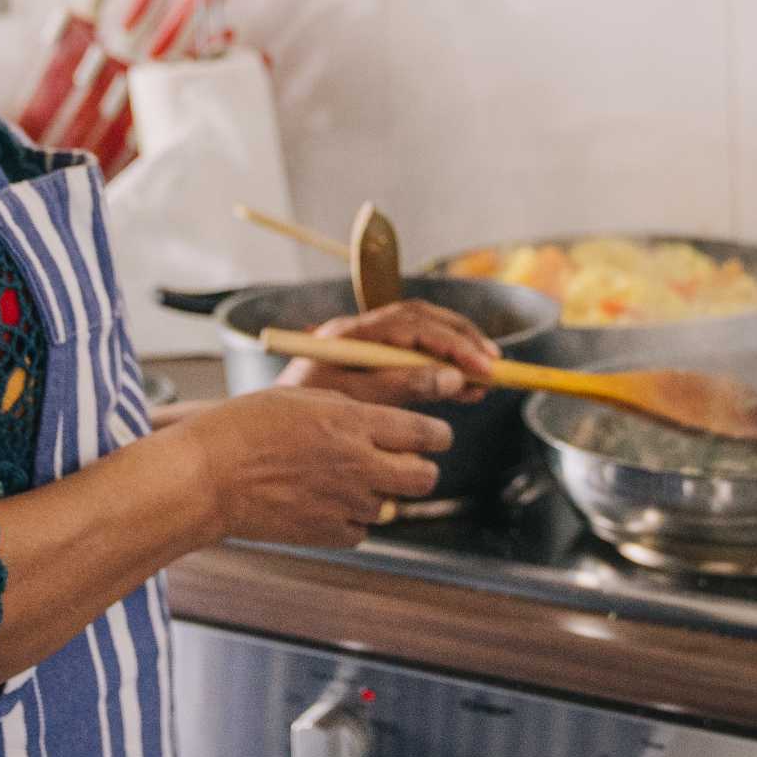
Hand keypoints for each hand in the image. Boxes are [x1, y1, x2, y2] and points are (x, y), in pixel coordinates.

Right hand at [171, 387, 450, 548]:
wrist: (207, 476)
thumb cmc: (244, 428)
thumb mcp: (301, 396)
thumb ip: (350, 411)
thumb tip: (383, 425)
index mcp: (354, 423)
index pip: (425, 434)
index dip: (438, 436)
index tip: (438, 437)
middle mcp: (358, 464)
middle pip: (424, 478)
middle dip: (421, 470)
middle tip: (407, 464)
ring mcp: (345, 503)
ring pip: (391, 506)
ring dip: (378, 495)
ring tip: (341, 481)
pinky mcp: (327, 534)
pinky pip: (360, 532)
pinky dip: (350, 521)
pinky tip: (324, 504)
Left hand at [276, 299, 501, 406]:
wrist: (262, 436)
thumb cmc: (301, 415)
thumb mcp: (352, 401)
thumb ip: (400, 385)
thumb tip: (452, 378)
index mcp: (352, 333)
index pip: (415, 324)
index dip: (454, 343)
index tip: (483, 366)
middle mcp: (361, 332)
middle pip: (424, 320)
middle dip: (463, 339)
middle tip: (495, 364)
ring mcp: (367, 346)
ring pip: (424, 336)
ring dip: (458, 353)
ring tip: (487, 375)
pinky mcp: (371, 365)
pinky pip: (415, 357)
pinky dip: (443, 370)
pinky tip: (463, 388)